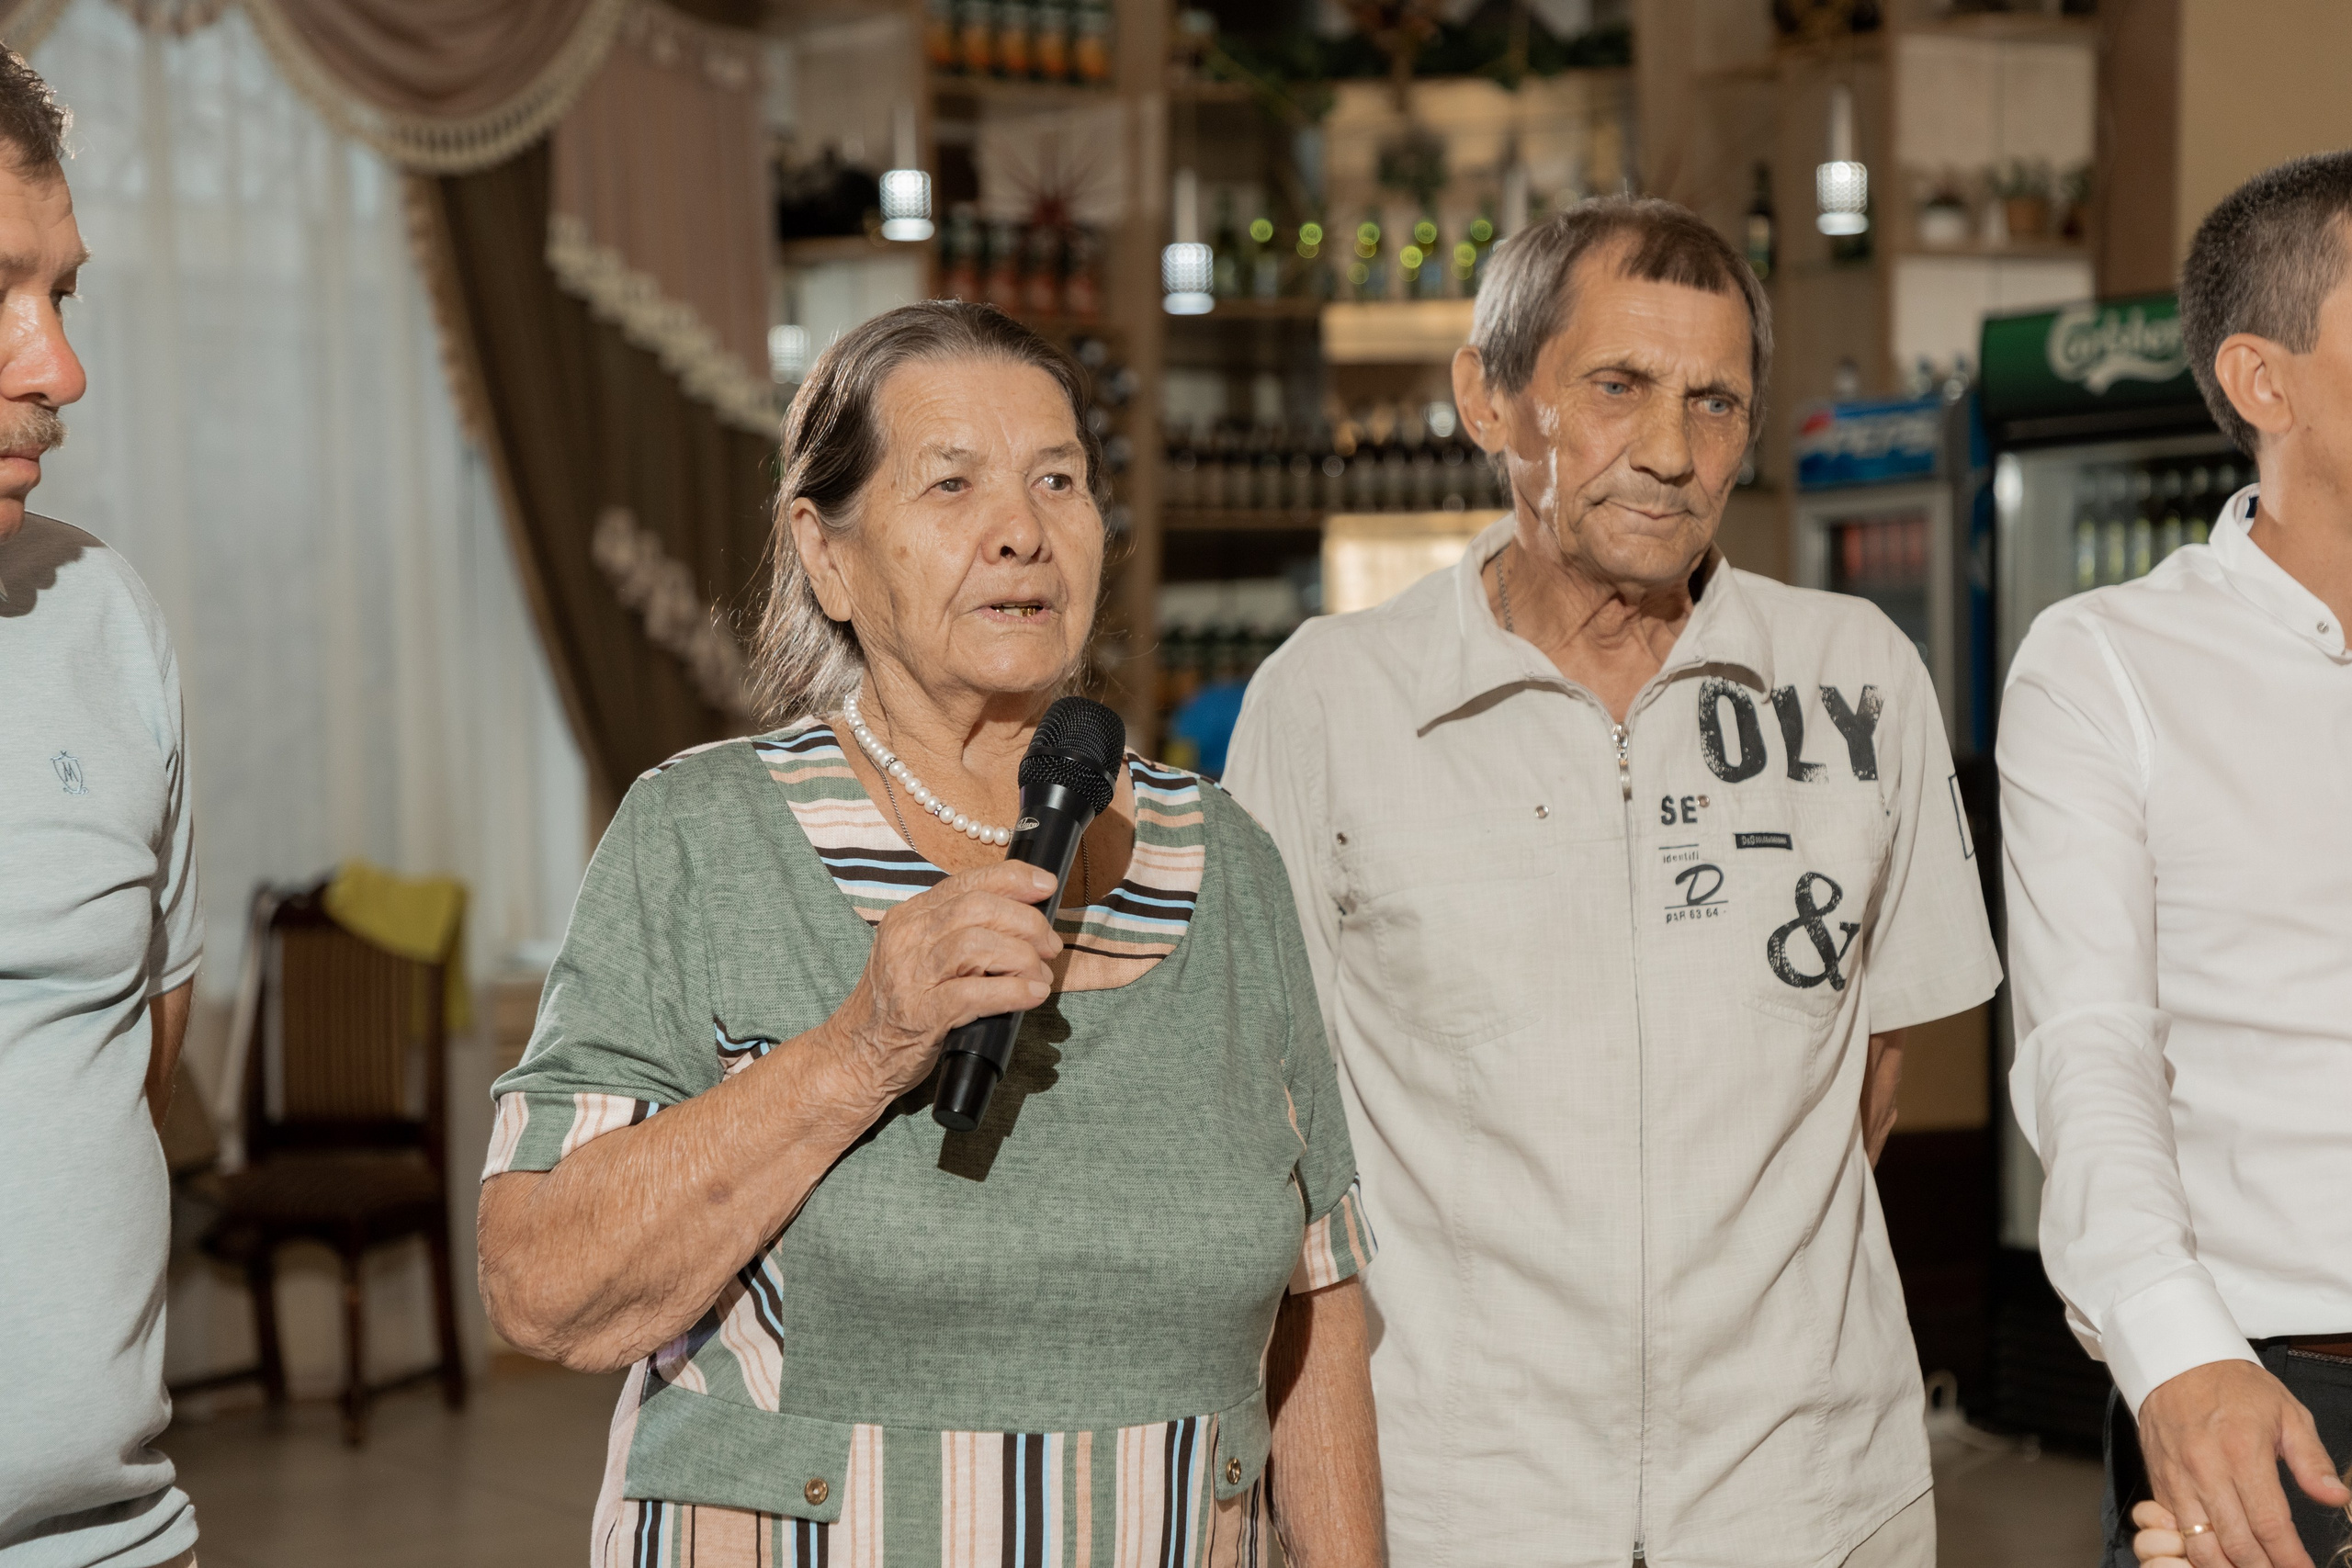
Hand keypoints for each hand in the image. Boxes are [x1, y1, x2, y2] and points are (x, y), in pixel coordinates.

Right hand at [824, 860, 1060, 1101]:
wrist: (857, 1055)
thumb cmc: (901, 1004)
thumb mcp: (921, 954)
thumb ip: (959, 931)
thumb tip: (1024, 916)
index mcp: (909, 916)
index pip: (967, 881)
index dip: (1013, 878)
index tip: (1046, 886)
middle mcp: (907, 938)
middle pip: (978, 908)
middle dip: (1026, 922)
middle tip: (1050, 945)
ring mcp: (911, 975)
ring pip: (978, 944)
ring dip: (1023, 957)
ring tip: (1040, 975)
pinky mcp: (921, 1013)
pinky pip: (976, 992)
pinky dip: (1013, 991)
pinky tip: (1032, 995)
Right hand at [2138, 1359, 2350, 1567]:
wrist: (2174, 1361)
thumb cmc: (2232, 1386)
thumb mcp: (2286, 1412)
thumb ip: (2312, 1460)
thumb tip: (2336, 1497)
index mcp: (2242, 1451)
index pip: (2270, 1523)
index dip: (2290, 1557)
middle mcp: (2205, 1469)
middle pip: (2237, 1543)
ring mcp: (2177, 1478)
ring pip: (2200, 1545)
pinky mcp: (2159, 1482)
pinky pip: (2176, 1531)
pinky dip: (2197, 1552)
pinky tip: (2220, 1559)